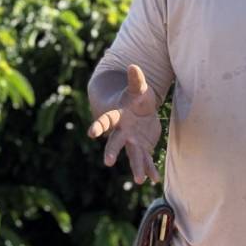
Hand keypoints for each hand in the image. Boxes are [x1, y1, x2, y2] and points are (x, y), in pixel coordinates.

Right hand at [87, 64, 161, 183]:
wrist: (139, 111)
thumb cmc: (136, 98)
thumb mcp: (138, 89)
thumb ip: (136, 80)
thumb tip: (133, 65)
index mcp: (117, 117)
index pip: (105, 122)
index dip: (98, 127)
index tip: (91, 133)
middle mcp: (122, 132)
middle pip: (115, 142)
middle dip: (112, 151)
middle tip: (107, 162)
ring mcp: (132, 142)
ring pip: (133, 155)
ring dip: (136, 167)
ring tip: (139, 181)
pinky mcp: (142, 148)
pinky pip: (146, 161)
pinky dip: (150, 170)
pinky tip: (154, 180)